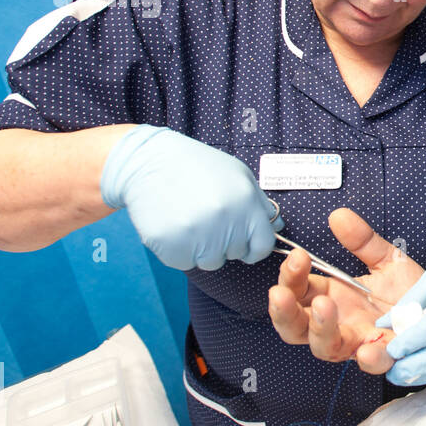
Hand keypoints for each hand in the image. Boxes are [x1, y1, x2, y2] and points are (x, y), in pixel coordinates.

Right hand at [100, 125, 280, 269]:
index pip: (262, 246)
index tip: (242, 240)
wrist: (148, 162)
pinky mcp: (172, 247)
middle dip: (225, 242)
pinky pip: (185, 263)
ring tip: (189, 219)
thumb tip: (277, 227)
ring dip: (201, 248)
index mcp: (246, 204)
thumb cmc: (197, 167)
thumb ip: (259, 203)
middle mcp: (225, 222)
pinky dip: (180, 250)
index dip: (253, 246)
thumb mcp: (237, 175)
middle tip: (206, 217)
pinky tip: (174, 225)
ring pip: (210, 262)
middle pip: (235, 254)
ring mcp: (198, 236)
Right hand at [269, 208, 424, 369]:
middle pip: (295, 327)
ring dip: (319, 328)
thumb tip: (339, 215)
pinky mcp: (386, 354)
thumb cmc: (411, 290)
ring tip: (324, 305)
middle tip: (281, 292)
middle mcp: (339, 323)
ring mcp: (359, 341)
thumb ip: (363, 240)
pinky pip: (372, 363)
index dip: (290, 277)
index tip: (298, 257)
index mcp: (333, 297)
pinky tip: (366, 348)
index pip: (297, 291)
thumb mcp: (387, 259)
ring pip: (324, 347)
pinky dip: (368, 359)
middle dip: (284, 311)